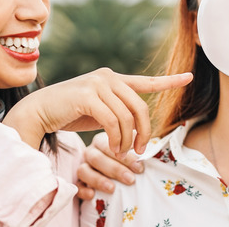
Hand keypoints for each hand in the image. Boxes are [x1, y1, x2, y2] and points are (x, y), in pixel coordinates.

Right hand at [3, 68, 192, 156]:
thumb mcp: (99, 111)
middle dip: (144, 131)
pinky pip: (113, 120)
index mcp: (113, 79)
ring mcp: (97, 83)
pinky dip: (116, 137)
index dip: (169, 81)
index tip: (189, 77)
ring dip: (127, 139)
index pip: (146, 81)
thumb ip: (118, 111)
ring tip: (122, 151)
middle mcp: (107, 77)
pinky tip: (113, 146)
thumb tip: (138, 126)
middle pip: (140, 106)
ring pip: (127, 116)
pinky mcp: (88, 95)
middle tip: (140, 150)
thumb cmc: (69, 113)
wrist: (39, 111)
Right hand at [76, 131, 142, 199]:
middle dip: (115, 170)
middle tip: (131, 179)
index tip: (139, 167)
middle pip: (97, 158)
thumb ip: (135, 146)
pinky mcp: (77, 181)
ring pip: (84, 170)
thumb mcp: (130, 149)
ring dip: (98, 180)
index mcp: (102, 141)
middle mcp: (90, 152)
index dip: (125, 157)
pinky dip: (83, 190)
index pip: (110, 146)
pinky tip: (92, 195)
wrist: (115, 169)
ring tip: (112, 189)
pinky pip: (76, 185)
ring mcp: (83, 166)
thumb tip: (144, 149)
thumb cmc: (125, 159)